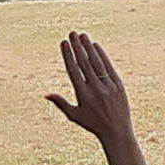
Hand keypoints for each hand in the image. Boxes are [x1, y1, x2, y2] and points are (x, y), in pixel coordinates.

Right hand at [47, 31, 135, 147]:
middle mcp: (96, 89)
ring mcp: (108, 87)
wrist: (117, 131)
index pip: (74, 71)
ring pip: (97, 63)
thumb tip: (45, 94)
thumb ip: (60, 103)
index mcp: (83, 95)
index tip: (63, 43)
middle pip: (85, 63)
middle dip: (77, 47)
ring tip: (82, 35)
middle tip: (71, 33)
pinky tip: (96, 45)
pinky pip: (109, 67)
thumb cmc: (93, 124)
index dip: (68, 56)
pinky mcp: (119, 85)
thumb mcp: (74, 115)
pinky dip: (102, 56)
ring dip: (89, 48)